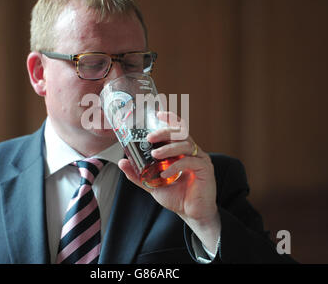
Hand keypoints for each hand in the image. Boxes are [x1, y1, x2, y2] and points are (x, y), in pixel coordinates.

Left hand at [118, 111, 220, 250]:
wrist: (192, 214)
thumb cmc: (177, 197)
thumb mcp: (153, 184)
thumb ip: (139, 174)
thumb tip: (122, 162)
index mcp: (181, 151)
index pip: (178, 129)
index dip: (170, 119)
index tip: (157, 114)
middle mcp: (192, 151)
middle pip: (181, 133)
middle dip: (164, 132)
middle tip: (149, 138)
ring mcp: (200, 159)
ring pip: (186, 144)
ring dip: (168, 148)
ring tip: (155, 155)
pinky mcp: (205, 169)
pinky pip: (190, 161)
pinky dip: (176, 165)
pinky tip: (165, 172)